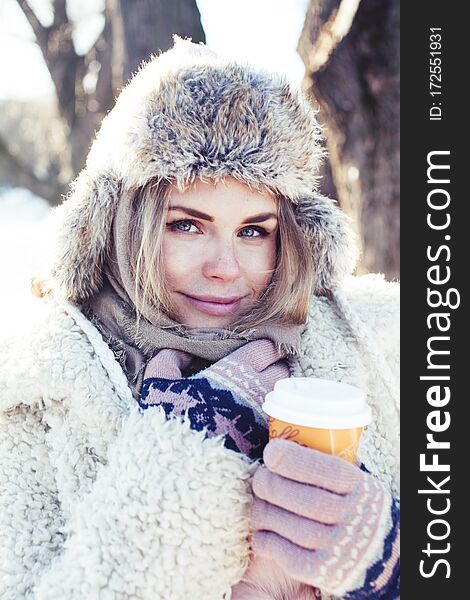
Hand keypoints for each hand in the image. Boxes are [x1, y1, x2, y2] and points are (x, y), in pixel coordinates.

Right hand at [139, 340, 288, 460]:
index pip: (266, 348)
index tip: (261, 352)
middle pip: (282, 370)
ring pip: (283, 396)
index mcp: (235, 370)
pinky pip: (278, 422)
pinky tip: (258, 420)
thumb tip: (182, 351)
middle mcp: (256, 389)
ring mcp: (265, 415)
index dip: (265, 348)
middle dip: (276, 368)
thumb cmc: (169, 423)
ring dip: (276, 393)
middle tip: (265, 372)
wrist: (180, 471)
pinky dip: (273, 418)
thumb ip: (169, 360)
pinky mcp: (266, 442)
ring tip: (263, 395)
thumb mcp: (158, 385)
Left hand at [249, 439, 393, 596]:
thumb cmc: (352, 506)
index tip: (270, 452)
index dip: (294, 460)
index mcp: (360, 487)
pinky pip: (287, 555)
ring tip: (257, 504)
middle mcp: (353, 517)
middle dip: (272, 485)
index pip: (326, 470)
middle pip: (304, 499)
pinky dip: (267, 541)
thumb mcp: (354, 481)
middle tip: (260, 478)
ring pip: (291, 527)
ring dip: (264, 512)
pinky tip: (262, 533)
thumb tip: (282, 442)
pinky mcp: (325, 572)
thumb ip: (326, 466)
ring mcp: (340, 548)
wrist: (378, 555)